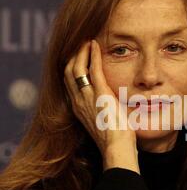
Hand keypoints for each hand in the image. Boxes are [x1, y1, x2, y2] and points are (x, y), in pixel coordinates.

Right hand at [64, 39, 136, 155]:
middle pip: (68, 72)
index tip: (78, 56)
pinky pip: (93, 69)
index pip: (69, 82)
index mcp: (78, 109)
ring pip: (76, 68)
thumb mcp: (104, 121)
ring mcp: (87, 98)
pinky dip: (93, 55)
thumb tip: (112, 103)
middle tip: (80, 43)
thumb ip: (103, 109)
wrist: (116, 149)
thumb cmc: (115, 141)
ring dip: (80, 52)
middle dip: (73, 56)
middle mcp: (78, 102)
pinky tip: (95, 45)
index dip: (71, 67)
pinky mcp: (100, 95)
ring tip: (86, 40)